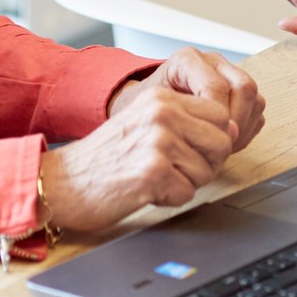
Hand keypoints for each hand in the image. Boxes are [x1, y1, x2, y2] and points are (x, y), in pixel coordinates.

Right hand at [39, 80, 239, 232]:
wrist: (63, 181)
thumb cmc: (104, 157)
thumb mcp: (144, 122)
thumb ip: (185, 120)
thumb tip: (233, 130)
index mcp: (162, 97)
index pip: (219, 114)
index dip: (212, 139)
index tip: (191, 151)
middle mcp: (162, 113)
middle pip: (222, 142)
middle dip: (206, 163)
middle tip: (176, 170)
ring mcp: (158, 141)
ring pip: (208, 171)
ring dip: (186, 183)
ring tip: (154, 178)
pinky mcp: (153, 172)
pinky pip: (188, 193)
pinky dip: (170, 199)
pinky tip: (145, 190)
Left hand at [111, 48, 265, 150]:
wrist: (148, 111)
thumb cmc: (147, 110)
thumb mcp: (150, 109)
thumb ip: (178, 115)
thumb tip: (208, 129)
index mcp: (188, 60)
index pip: (217, 86)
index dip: (218, 116)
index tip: (210, 138)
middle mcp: (212, 63)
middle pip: (244, 87)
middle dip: (236, 122)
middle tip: (221, 144)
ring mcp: (229, 75)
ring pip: (254, 99)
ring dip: (243, 127)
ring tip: (222, 144)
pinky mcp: (238, 92)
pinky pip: (256, 110)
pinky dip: (246, 130)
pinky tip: (226, 141)